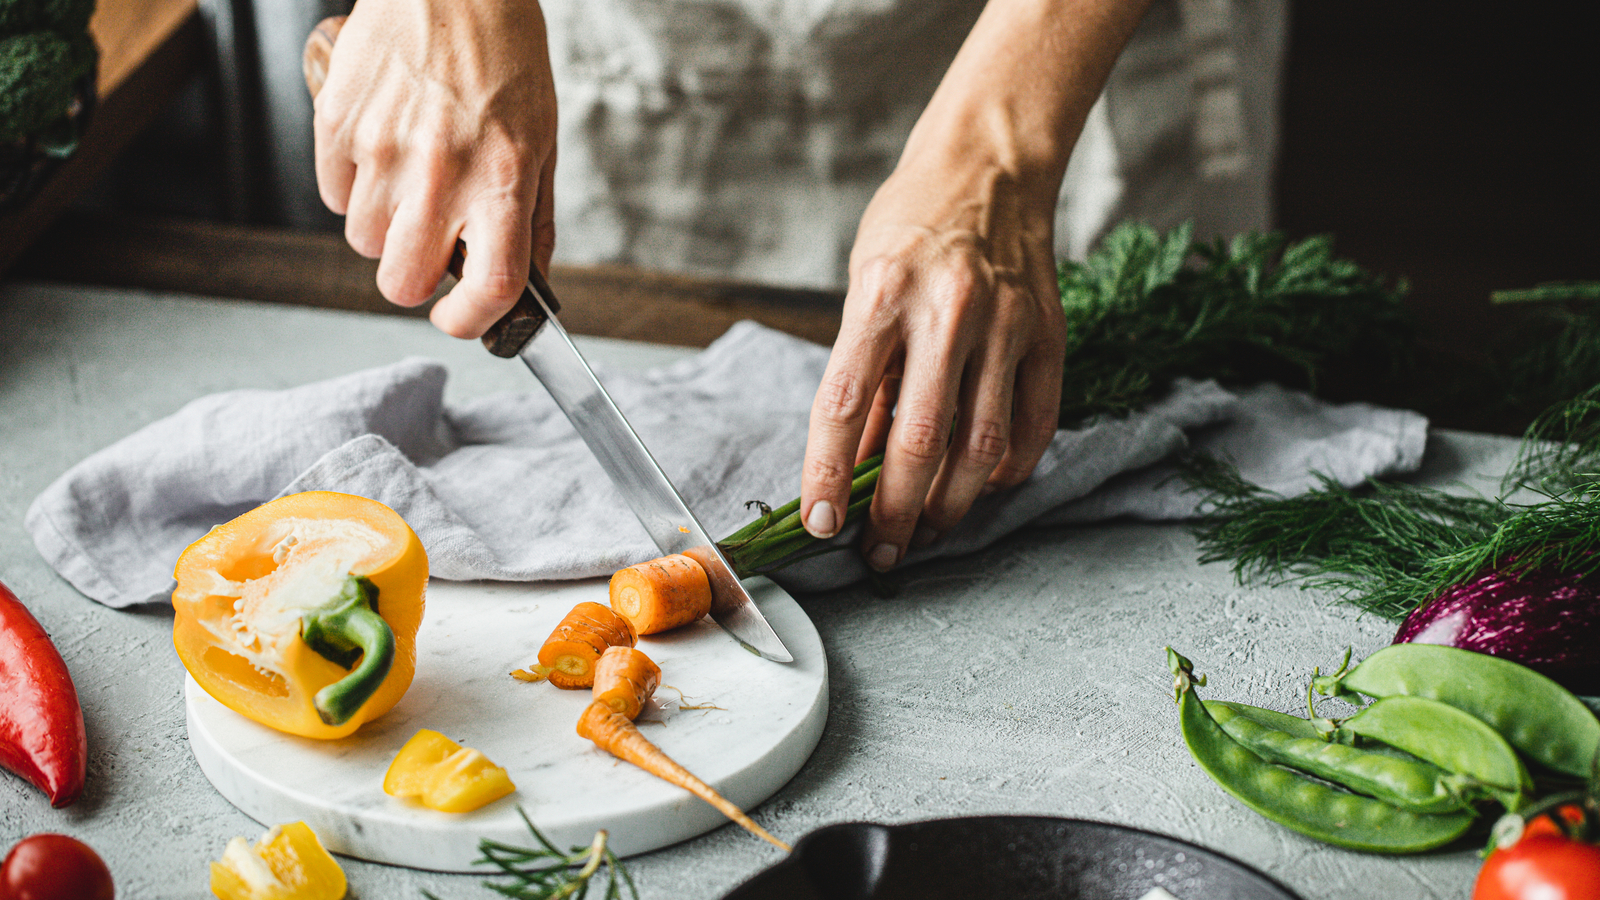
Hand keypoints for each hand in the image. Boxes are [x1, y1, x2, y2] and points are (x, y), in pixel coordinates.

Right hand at [311, 0, 556, 337]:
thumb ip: (533, 221)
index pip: (489, 288)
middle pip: (402, 284)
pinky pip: (332, 195)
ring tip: (412, 180)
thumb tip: (529, 288)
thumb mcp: (542, 141)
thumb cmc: (503, 55)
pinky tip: (383, 148)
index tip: (461, 319)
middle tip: (431, 249)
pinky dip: (353, 188)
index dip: (471, 321)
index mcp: (501, 181)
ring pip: (363, 243)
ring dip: (384, 229)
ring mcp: (381, 151)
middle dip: (415, 280)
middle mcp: (440, 173)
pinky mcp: (337, 125)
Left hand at [798, 0, 1151, 569]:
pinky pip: (1034, 424)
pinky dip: (1007, 470)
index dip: (829, 477)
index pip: (843, 406)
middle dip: (895, 514)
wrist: (990, 164)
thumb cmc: (909, 227)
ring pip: (980, 446)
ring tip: (926, 533)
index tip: (822, 525)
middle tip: (880, 552)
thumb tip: (859, 464)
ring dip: (950, 506)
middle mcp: (947, 311)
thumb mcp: (864, 286)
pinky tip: (982, 488)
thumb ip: (865, 372)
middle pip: (918, 441)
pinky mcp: (1050, 334)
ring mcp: (1006, 324)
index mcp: (881, 294)